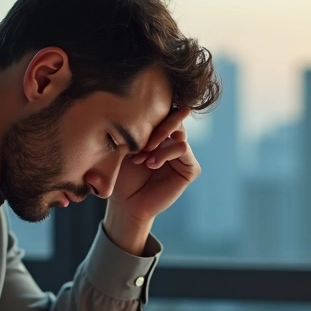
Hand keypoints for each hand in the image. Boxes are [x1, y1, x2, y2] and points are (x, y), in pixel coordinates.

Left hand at [110, 107, 198, 222]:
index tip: (132, 122)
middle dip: (158, 125)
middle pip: (175, 116)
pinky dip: (166, 153)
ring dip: (158, 143)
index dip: (151, 112)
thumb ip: (133, 129)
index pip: (163, 110)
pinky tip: (151, 164)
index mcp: (159, 132)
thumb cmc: (121, 176)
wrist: (125, 203)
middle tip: (142, 140)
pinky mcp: (189, 169)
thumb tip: (130, 106)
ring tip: (142, 158)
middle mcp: (173, 140)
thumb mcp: (123, 148)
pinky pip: (184, 149)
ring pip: (179, 133)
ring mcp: (182, 154)